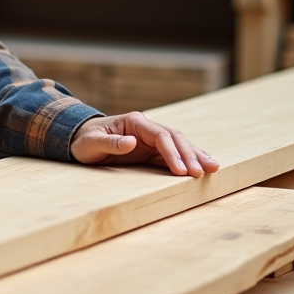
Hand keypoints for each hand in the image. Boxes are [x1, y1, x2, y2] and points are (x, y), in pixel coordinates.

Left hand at [71, 112, 220, 177]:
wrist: (79, 139)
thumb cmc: (84, 141)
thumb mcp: (91, 144)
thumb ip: (110, 143)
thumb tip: (131, 142)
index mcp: (134, 122)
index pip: (160, 136)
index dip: (172, 152)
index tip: (181, 170)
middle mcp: (146, 128)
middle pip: (175, 138)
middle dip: (190, 154)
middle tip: (204, 171)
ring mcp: (150, 138)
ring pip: (179, 144)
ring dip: (195, 156)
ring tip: (214, 167)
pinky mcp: (151, 150)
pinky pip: (174, 154)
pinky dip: (188, 160)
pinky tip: (202, 167)